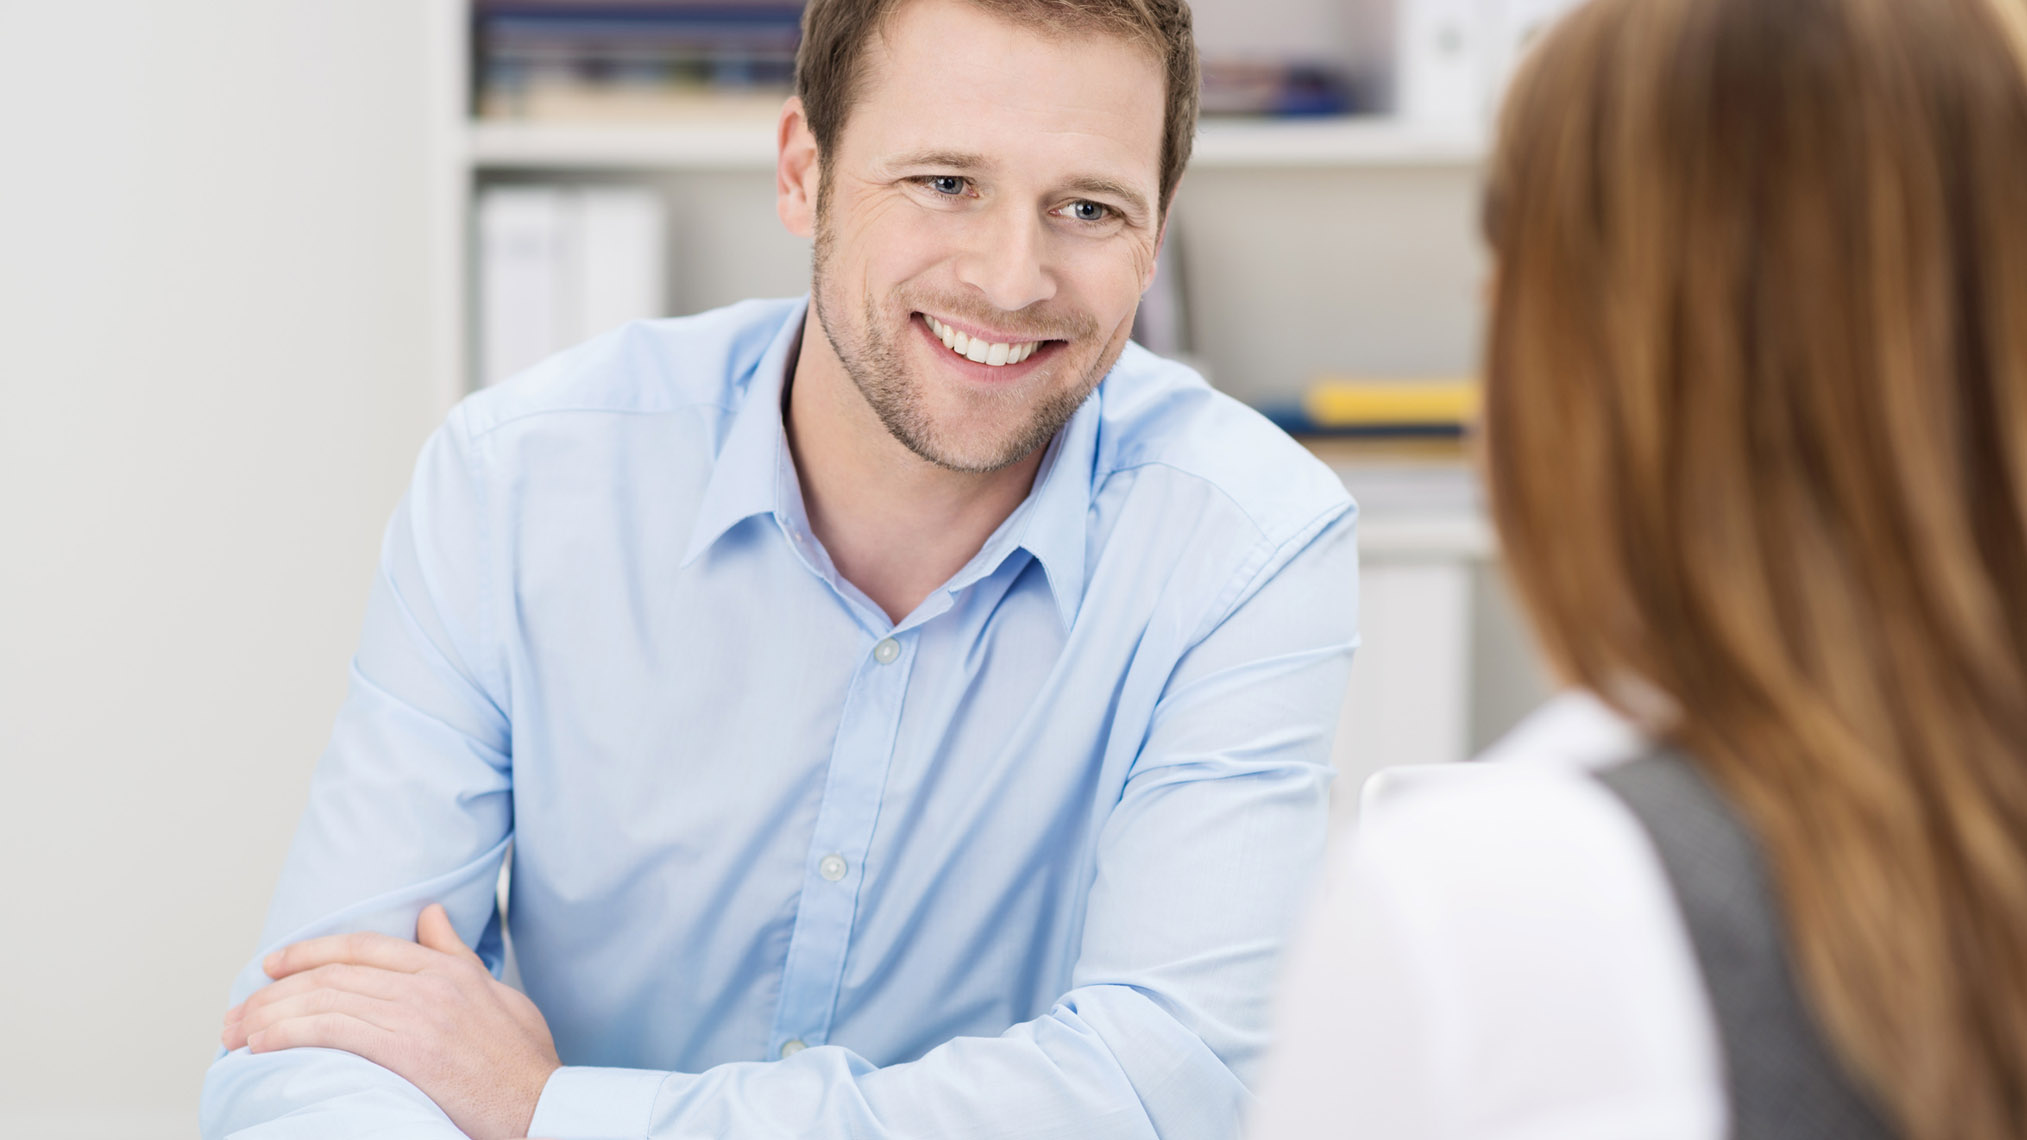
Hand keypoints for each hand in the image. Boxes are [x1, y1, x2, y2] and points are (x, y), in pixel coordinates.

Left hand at [222, 903, 561, 1139]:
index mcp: (447, 969)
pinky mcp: (406, 1049)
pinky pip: (333, 1030)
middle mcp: (428, 983)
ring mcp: (417, 1014)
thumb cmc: (524, 1061)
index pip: (364, 946)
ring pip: (326, 999)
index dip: (311, 951)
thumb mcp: (498, 994)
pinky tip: (261, 1045)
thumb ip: (457, 955)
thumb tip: (430, 917)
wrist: (541, 1104)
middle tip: (239, 1010)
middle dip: (276, 991)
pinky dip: (289, 1033)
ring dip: (271, 1014)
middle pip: (334, 973)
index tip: (275, 965)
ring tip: (237, 1032)